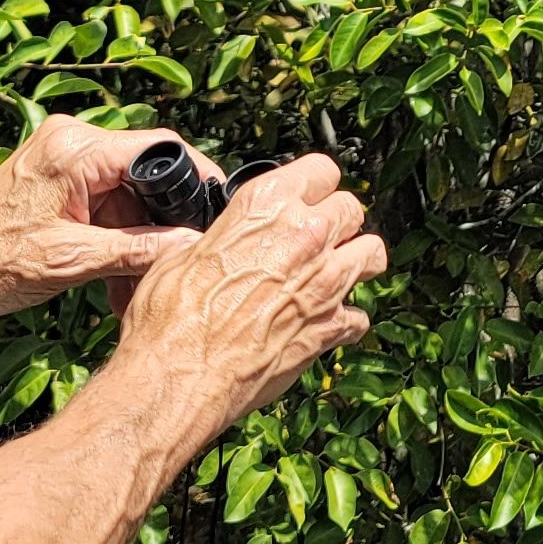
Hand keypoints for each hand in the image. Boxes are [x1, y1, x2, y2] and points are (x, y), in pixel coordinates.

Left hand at [0, 114, 227, 334]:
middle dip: (162, 212)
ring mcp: (60, 156)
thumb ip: (137, 249)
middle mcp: (70, 140)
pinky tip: (116, 264)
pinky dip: (112, 227)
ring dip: (136, 226)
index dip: (195, 177)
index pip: (159, 148)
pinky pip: (101, 195)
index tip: (216, 206)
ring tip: (140, 271)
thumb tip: (191, 245)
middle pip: (143, 168)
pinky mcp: (52, 176)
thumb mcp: (72, 261)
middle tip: (181, 250)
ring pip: (124, 186)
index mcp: (76, 150)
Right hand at [107, 152, 382, 441]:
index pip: (321, 169)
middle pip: (351, 208)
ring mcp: (325, 279)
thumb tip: (221, 243)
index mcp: (266, 204)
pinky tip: (325, 326)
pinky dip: (345, 322)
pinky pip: (359, 316)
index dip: (315, 185)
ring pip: (372, 252)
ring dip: (356, 262)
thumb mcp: (183, 254)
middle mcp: (305, 233)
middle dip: (339, 222)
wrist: (180, 374)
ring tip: (335, 275)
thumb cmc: (170, 316)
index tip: (309, 198)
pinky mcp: (331, 325)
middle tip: (321, 240)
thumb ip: (221, 238)